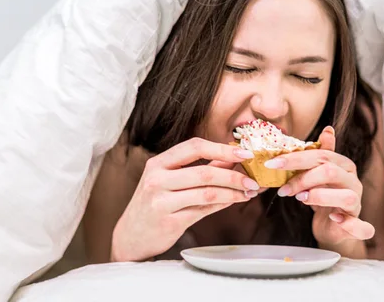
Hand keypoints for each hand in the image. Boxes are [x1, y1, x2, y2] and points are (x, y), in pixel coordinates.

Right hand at [111, 138, 259, 261]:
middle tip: (252, 179)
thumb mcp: (169, 180)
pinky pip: (203, 210)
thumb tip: (231, 157)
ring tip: (248, 192)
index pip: (194, 147)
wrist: (130, 236)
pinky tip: (233, 201)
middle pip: (204, 172)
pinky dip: (223, 204)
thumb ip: (199, 168)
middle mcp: (157, 179)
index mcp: (157, 163)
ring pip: (207, 193)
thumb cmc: (153, 204)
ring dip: (233, 192)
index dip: (221, 149)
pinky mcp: (170, 222)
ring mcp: (162, 201)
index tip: (244, 152)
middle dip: (234, 175)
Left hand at [265, 127, 374, 247]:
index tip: (272, 163)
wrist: (333, 228)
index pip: (320, 155)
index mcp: (344, 166)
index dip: (295, 158)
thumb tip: (328, 129)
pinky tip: (333, 218)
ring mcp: (357, 203)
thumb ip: (319, 155)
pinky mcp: (357, 225)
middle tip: (282, 188)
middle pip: (329, 172)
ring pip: (346, 196)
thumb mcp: (318, 174)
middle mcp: (353, 182)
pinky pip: (360, 225)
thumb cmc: (323, 197)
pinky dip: (348, 223)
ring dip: (319, 196)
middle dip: (301, 178)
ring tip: (300, 199)